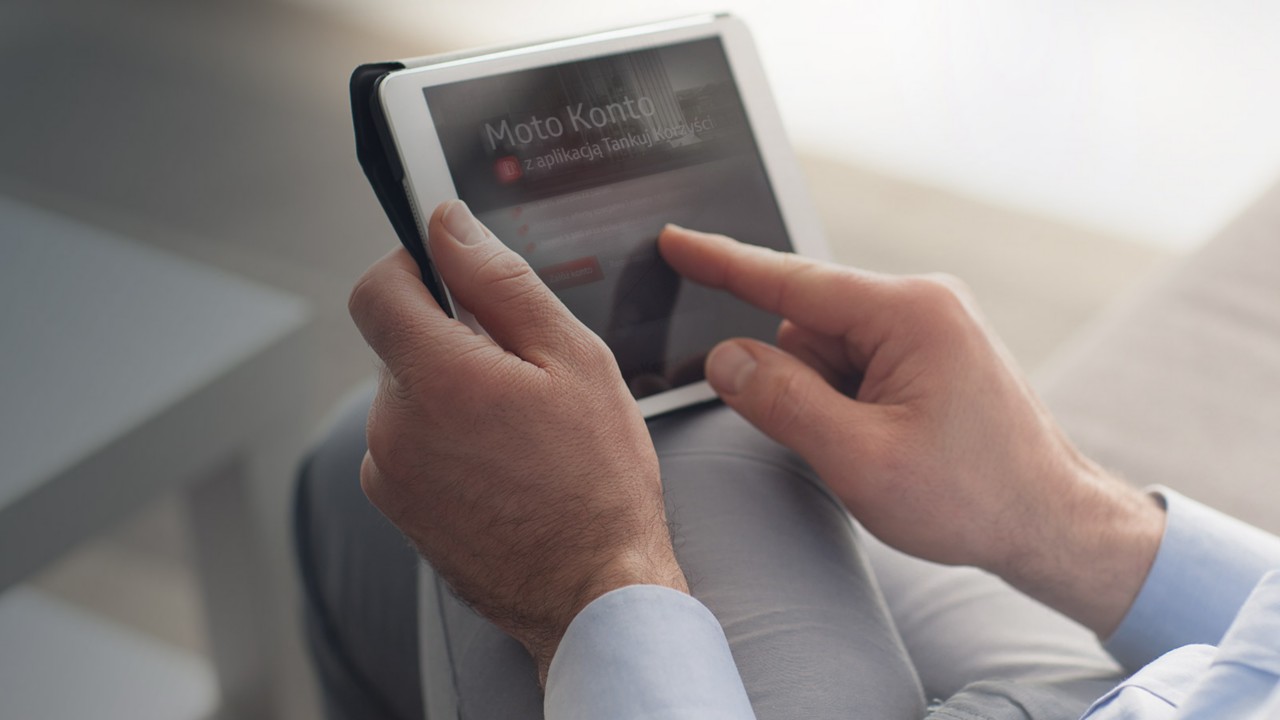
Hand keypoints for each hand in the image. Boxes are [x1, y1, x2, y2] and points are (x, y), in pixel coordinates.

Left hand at [349, 201, 686, 682]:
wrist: (593, 593)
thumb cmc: (598, 480)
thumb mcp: (573, 359)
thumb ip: (500, 283)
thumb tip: (448, 225)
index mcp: (437, 379)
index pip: (377, 289)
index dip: (412, 267)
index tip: (452, 275)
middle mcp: (394, 427)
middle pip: (401, 344)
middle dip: (454, 340)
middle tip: (526, 375)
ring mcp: (389, 474)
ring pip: (410, 396)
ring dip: (453, 394)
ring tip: (522, 433)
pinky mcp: (398, 509)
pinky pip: (410, 445)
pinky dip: (447, 440)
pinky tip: (505, 467)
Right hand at [659, 226, 1164, 636]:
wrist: (1054, 523)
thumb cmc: (974, 497)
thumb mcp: (861, 459)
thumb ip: (782, 402)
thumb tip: (725, 359)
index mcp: (909, 313)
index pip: (791, 279)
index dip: (722, 262)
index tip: (674, 240)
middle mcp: (922, 304)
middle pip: (807, 327)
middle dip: (801, 385)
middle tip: (848, 446)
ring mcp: (931, 327)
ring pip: (827, 352)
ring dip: (829, 402)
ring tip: (884, 452)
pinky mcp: (932, 353)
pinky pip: (857, 366)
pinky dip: (851, 406)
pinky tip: (891, 445)